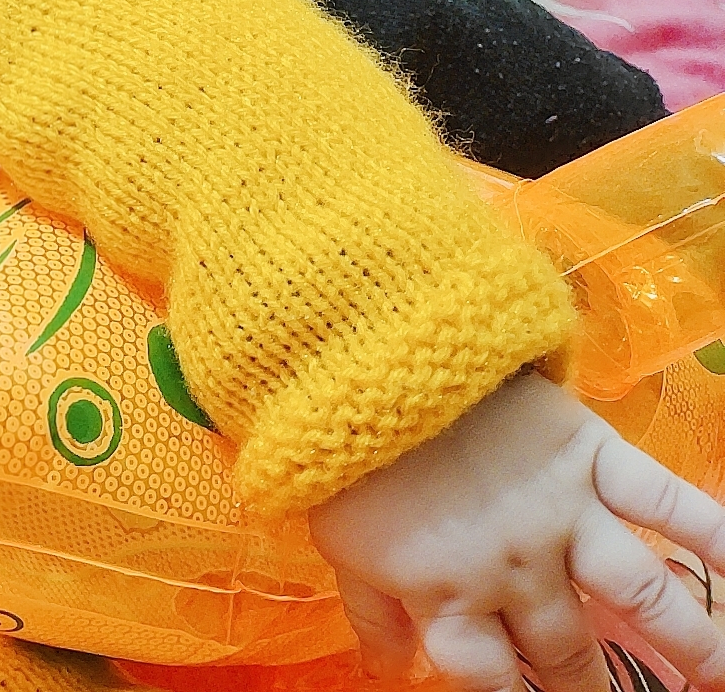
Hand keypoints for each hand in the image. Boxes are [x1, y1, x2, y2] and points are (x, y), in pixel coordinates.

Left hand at [309, 372, 724, 691]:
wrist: (368, 367)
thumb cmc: (345, 458)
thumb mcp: (340, 546)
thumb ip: (371, 613)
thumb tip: (389, 670)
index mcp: (447, 596)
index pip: (490, 675)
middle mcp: (516, 570)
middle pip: (563, 647)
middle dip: (586, 681)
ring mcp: (563, 513)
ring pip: (640, 592)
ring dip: (688, 637)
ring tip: (717, 670)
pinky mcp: (592, 454)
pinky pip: (665, 499)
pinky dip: (712, 532)